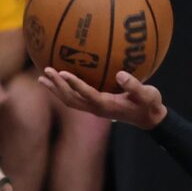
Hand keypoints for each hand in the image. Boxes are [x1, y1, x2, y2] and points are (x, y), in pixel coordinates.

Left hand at [39, 67, 168, 128]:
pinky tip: (59, 80)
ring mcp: (94, 109)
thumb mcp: (148, 95)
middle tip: (45, 72)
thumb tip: (120, 74)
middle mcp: (96, 109)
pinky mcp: (95, 106)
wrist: (149, 118)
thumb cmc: (149, 104)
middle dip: (57, 86)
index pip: (86, 94)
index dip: (74, 84)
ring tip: (42, 78)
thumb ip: (134, 85)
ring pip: (70, 101)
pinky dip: (64, 90)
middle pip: (71, 99)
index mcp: (107, 105)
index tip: (62, 72)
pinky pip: (75, 98)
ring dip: (55, 90)